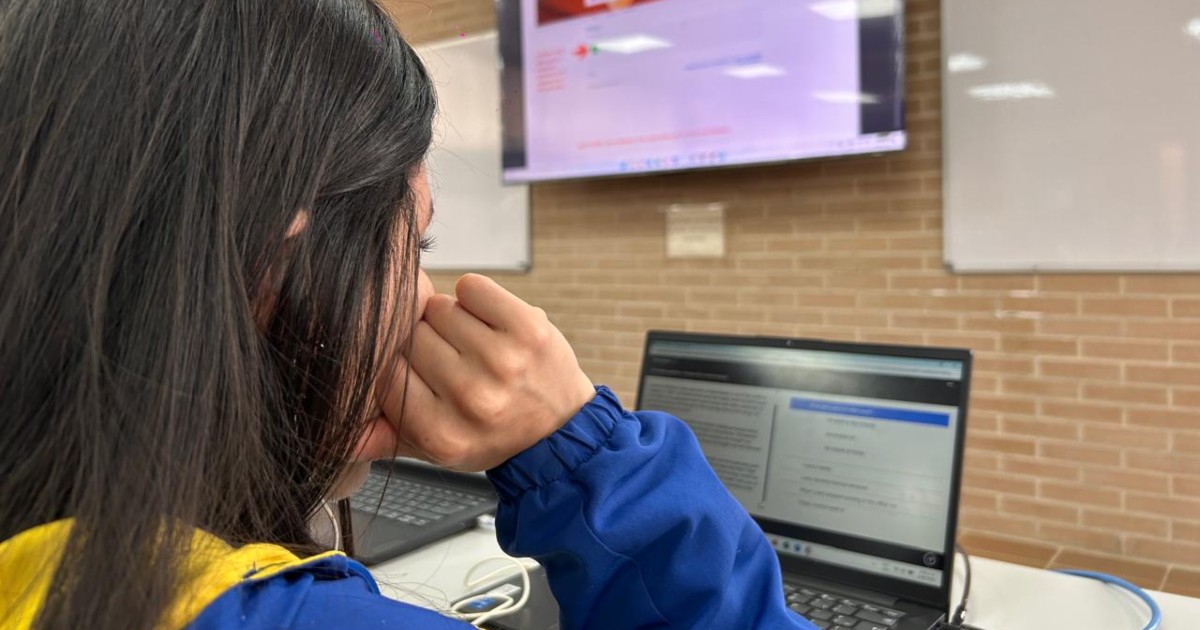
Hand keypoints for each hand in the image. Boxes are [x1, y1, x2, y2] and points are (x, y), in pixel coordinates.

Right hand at [372, 274, 594, 470]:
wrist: (560, 428)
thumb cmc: (490, 432)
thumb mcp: (435, 449)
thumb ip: (383, 440)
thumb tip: (335, 438)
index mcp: (443, 434)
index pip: (385, 373)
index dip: (396, 365)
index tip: (417, 372)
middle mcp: (473, 399)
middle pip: (410, 338)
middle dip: (424, 342)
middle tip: (451, 361)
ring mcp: (504, 361)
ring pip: (438, 309)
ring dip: (449, 320)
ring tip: (471, 345)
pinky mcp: (529, 327)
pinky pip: (471, 287)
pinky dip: (474, 297)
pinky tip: (488, 323)